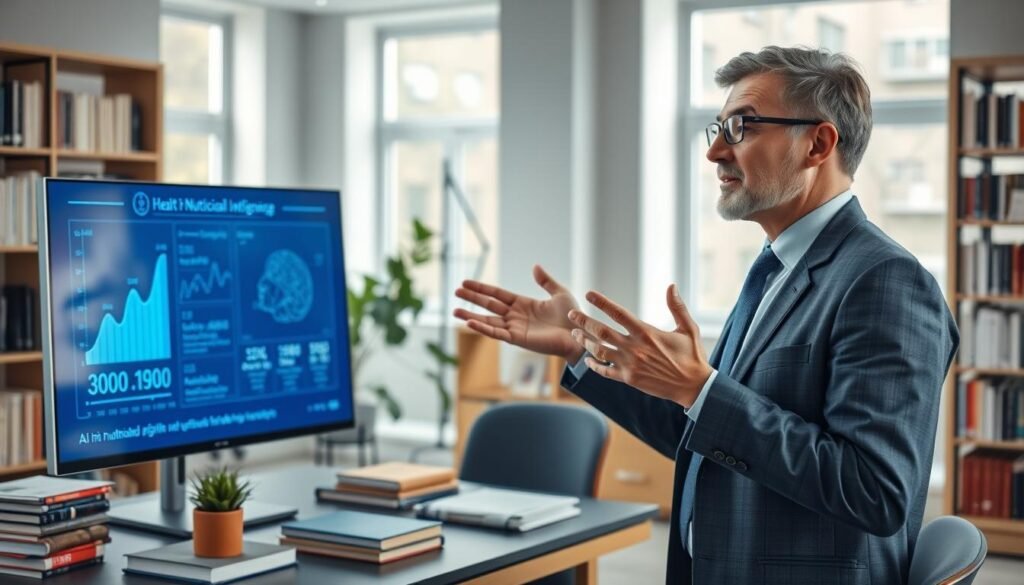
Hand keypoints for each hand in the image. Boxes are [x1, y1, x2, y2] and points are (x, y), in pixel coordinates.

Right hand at [453, 265, 583, 361]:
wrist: (580, 335)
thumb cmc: (573, 317)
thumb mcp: (559, 293)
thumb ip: (546, 281)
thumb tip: (535, 266)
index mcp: (523, 304)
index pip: (497, 294)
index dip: (482, 288)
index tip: (466, 282)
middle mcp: (516, 316)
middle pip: (489, 305)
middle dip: (472, 298)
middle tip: (455, 291)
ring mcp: (515, 328)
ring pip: (489, 320)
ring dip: (471, 315)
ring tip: (455, 310)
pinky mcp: (518, 339)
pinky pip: (497, 333)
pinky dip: (483, 328)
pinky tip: (470, 323)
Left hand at [567, 284, 711, 407]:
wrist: (693, 386)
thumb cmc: (692, 356)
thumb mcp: (688, 328)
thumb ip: (677, 307)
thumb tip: (672, 286)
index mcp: (646, 333)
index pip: (619, 314)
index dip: (602, 303)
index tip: (589, 294)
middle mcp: (635, 348)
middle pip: (602, 332)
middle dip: (584, 321)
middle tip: (571, 314)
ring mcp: (630, 365)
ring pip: (600, 351)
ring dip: (585, 342)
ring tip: (574, 334)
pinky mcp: (629, 379)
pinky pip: (606, 371)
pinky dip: (594, 366)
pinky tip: (587, 360)